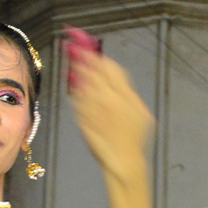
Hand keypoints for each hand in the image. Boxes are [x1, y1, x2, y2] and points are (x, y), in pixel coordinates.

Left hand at [67, 31, 152, 179]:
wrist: (125, 162)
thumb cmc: (133, 139)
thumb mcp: (139, 113)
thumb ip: (126, 93)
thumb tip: (110, 75)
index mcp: (126, 97)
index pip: (110, 68)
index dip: (96, 56)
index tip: (85, 45)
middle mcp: (110, 101)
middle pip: (94, 72)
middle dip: (81, 57)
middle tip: (70, 45)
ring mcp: (96, 112)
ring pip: (83, 85)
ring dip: (75, 70)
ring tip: (69, 59)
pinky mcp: (85, 122)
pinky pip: (77, 102)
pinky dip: (74, 90)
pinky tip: (71, 81)